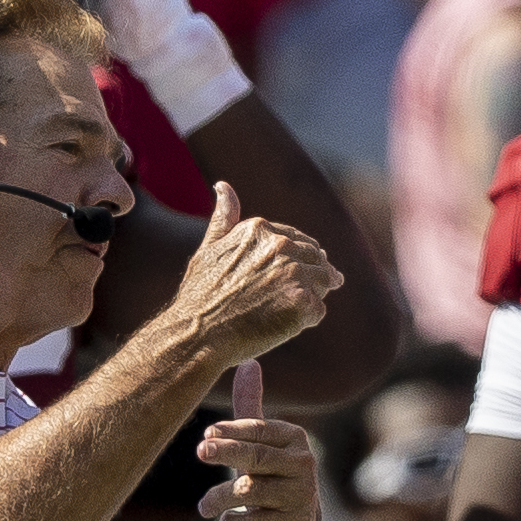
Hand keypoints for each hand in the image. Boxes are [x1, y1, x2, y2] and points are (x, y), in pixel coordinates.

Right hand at [171, 181, 341, 364]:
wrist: (197, 334)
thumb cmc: (199, 297)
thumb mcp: (208, 249)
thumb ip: (224, 218)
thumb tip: (223, 186)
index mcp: (260, 229)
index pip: (299, 239)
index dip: (299, 258)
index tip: (297, 272)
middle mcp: (280, 246)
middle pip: (316, 259)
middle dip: (313, 276)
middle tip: (299, 295)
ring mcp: (293, 274)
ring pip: (323, 282)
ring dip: (311, 297)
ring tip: (290, 312)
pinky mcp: (302, 302)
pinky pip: (317, 311)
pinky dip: (305, 320)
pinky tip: (283, 326)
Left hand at [197, 359, 320, 520]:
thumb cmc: (268, 476)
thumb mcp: (259, 442)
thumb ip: (250, 407)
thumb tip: (249, 362)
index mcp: (295, 438)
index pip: (259, 429)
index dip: (231, 431)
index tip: (207, 434)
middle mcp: (304, 464)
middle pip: (256, 456)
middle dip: (226, 453)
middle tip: (200, 451)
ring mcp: (303, 496)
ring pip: (252, 491)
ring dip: (220, 497)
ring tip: (204, 506)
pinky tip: (229, 520)